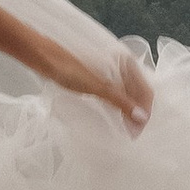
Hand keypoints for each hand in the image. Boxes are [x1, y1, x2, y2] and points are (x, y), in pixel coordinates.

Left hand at [38, 35, 152, 135]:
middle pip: (138, 91)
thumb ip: (120, 101)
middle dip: (137, 112)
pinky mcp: (99, 73)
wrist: (42, 55)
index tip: (135, 133)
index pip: (146, 91)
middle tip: (130, 133)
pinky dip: (118, 103)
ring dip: (128, 109)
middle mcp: (123, 63)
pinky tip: (113, 113)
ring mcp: (111, 68)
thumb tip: (142, 118)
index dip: (144, 112)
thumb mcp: (96, 87)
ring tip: (123, 127)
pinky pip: (116, 89)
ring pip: (128, 91)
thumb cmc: (69, 69)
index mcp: (127, 62)